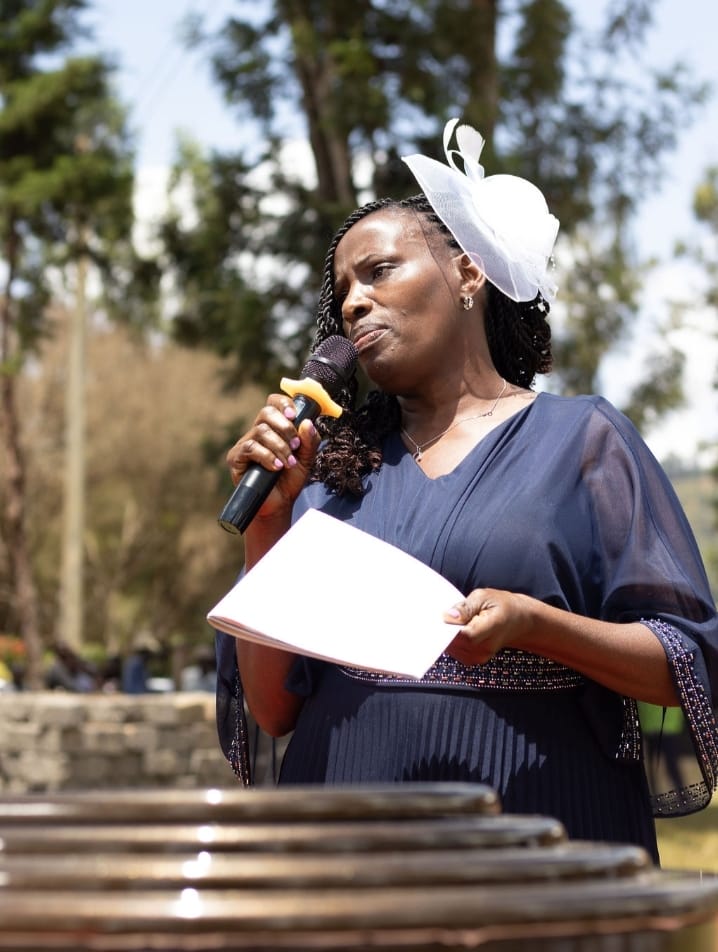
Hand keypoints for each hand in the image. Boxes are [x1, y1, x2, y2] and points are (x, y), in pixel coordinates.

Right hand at [226, 394, 320, 520]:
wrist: (279, 504)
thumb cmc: (290, 480)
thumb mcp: (307, 460)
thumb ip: (310, 441)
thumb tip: (307, 422)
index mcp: (274, 428)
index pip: (274, 403)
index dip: (283, 404)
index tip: (294, 415)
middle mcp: (258, 432)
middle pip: (266, 412)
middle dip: (285, 427)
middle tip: (296, 445)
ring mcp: (246, 444)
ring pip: (261, 431)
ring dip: (280, 447)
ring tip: (288, 463)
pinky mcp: (236, 458)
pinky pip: (250, 448)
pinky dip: (267, 456)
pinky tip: (276, 467)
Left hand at [443, 588, 534, 664]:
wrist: (518, 622)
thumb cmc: (503, 606)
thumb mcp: (484, 597)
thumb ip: (465, 607)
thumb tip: (448, 617)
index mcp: (491, 629)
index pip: (464, 635)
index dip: (450, 626)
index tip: (442, 616)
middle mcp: (485, 648)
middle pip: (454, 643)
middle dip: (446, 629)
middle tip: (448, 615)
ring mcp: (479, 657)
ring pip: (451, 648)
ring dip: (448, 635)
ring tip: (458, 622)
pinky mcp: (473, 659)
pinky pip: (454, 651)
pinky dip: (451, 640)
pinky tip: (458, 630)